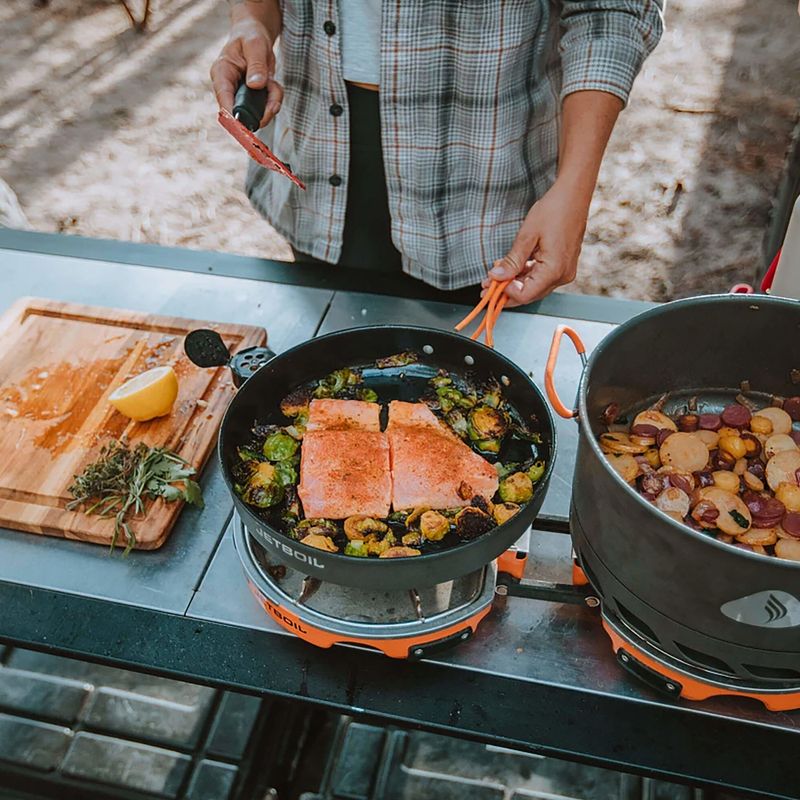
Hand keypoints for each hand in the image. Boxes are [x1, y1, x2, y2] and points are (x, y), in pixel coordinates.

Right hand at [210, 14, 282, 127]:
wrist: (255, 34)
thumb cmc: (250, 35)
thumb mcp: (255, 45)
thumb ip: (256, 65)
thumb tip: (256, 85)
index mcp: (222, 72)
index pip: (223, 97)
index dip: (232, 114)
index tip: (243, 127)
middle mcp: (229, 87)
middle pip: (240, 111)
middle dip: (260, 112)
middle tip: (273, 106)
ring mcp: (241, 94)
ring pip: (257, 112)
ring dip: (271, 103)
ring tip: (274, 85)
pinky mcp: (253, 98)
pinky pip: (267, 106)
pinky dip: (275, 98)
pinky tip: (274, 84)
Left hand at [482, 181, 589, 306]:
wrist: (574, 195)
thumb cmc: (553, 210)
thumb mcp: (527, 236)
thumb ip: (512, 261)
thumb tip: (496, 277)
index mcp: (555, 270)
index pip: (525, 295)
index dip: (505, 292)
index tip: (488, 284)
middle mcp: (562, 275)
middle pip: (530, 294)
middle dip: (506, 290)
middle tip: (486, 284)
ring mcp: (564, 272)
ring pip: (534, 287)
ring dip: (514, 283)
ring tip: (495, 274)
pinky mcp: (563, 266)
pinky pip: (541, 277)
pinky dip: (525, 275)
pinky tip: (511, 268)